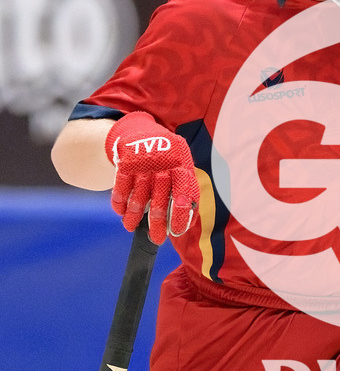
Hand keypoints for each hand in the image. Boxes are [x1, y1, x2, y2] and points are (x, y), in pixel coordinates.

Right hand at [105, 111, 198, 244]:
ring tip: (130, 226)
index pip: (184, 195)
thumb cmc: (167, 157)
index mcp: (182, 165)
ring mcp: (143, 163)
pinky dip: (120, 202)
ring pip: (138, 197)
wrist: (142, 132)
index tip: (176, 232)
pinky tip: (121, 212)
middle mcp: (164, 164)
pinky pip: (121, 187)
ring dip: (133, 216)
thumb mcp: (181, 166)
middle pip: (159, 200)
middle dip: (157, 224)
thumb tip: (188, 220)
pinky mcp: (125, 162)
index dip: (180, 215)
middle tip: (156, 239)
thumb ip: (186, 189)